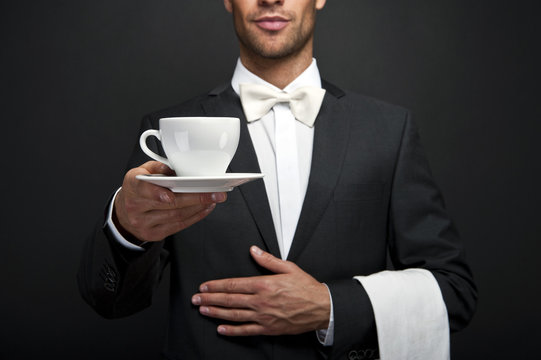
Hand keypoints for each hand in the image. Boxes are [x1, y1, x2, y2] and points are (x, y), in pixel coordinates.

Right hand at [113, 161, 226, 241]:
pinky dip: (195, 216)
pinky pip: (178, 226)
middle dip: (194, 198)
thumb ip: (156, 167)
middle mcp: (135, 206)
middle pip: (168, 204)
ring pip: (176, 216)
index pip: (142, 188)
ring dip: (198, 207)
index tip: (170, 195)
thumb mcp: (141, 172)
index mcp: (132, 186)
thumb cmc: (138, 190)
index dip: (156, 193)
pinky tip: (205, 208)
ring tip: (212, 198)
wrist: (125, 214)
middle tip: (213, 192)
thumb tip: (171, 169)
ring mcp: (144, 223)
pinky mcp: (154, 233)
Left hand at [191, 246, 330, 335]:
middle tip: (196, 298)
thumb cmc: (306, 288)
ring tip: (203, 310)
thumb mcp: (288, 267)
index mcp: (264, 284)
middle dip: (210, 298)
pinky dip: (232, 330)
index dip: (216, 285)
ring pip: (234, 315)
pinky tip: (221, 329)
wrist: (321, 307)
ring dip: (216, 312)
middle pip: (230, 300)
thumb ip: (268, 260)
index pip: (234, 284)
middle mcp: (261, 301)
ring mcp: (263, 316)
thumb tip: (253, 250)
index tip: (205, 285)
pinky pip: (246, 330)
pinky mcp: (268, 328)